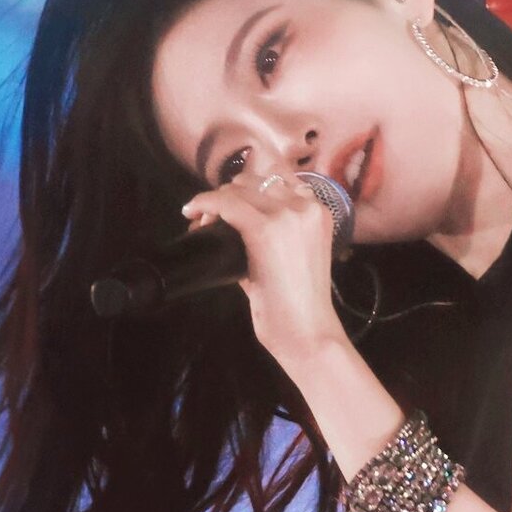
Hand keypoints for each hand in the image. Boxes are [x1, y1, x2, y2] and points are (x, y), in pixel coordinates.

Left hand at [180, 170, 346, 365]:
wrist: (308, 332)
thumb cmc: (300, 305)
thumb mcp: (294, 258)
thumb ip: (275, 236)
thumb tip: (235, 229)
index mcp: (319, 211)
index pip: (279, 179)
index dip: (249, 189)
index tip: (231, 206)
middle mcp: (306, 206)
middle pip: (255, 180)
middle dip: (230, 194)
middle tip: (211, 218)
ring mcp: (287, 215)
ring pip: (238, 188)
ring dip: (216, 200)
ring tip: (202, 221)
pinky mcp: (264, 229)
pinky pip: (224, 203)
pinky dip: (203, 204)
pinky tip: (192, 213)